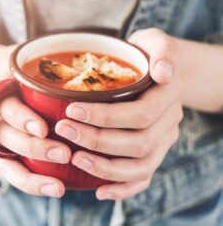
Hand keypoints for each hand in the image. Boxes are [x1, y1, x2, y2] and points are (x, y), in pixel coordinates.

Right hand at [0, 40, 70, 196]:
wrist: (0, 77)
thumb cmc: (25, 71)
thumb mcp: (32, 60)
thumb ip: (56, 62)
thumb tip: (96, 58)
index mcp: (3, 93)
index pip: (7, 107)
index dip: (22, 119)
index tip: (42, 128)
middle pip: (7, 137)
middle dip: (33, 148)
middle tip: (63, 153)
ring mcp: (1, 136)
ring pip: (7, 160)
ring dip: (32, 175)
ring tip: (58, 186)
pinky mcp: (7, 152)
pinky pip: (12, 173)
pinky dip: (30, 183)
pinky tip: (54, 189)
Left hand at [55, 28, 183, 199]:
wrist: (161, 72)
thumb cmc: (148, 55)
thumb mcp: (156, 42)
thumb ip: (163, 51)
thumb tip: (163, 72)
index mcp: (168, 96)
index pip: (139, 113)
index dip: (105, 116)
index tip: (71, 109)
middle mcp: (169, 123)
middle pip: (137, 142)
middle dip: (97, 140)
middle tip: (63, 130)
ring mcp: (163, 141)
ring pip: (140, 165)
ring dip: (106, 167)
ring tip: (74, 159)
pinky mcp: (155, 153)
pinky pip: (144, 177)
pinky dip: (123, 188)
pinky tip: (99, 190)